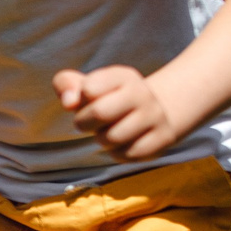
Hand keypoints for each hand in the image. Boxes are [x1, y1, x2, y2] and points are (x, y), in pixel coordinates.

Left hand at [53, 65, 180, 161]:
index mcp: (123, 76)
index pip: (89, 88)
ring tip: (108, 131)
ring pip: (113, 138)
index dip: (79, 100)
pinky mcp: (163, 138)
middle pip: (100, 112)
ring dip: (102, 139)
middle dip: (85, 122)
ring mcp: (156, 115)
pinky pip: (128, 154)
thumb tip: (68, 102)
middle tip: (89, 122)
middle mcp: (142, 92)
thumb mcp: (86, 87)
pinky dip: (118, 153)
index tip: (86, 101)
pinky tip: (123, 143)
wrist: (150, 116)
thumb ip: (66, 84)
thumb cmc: (107, 101)